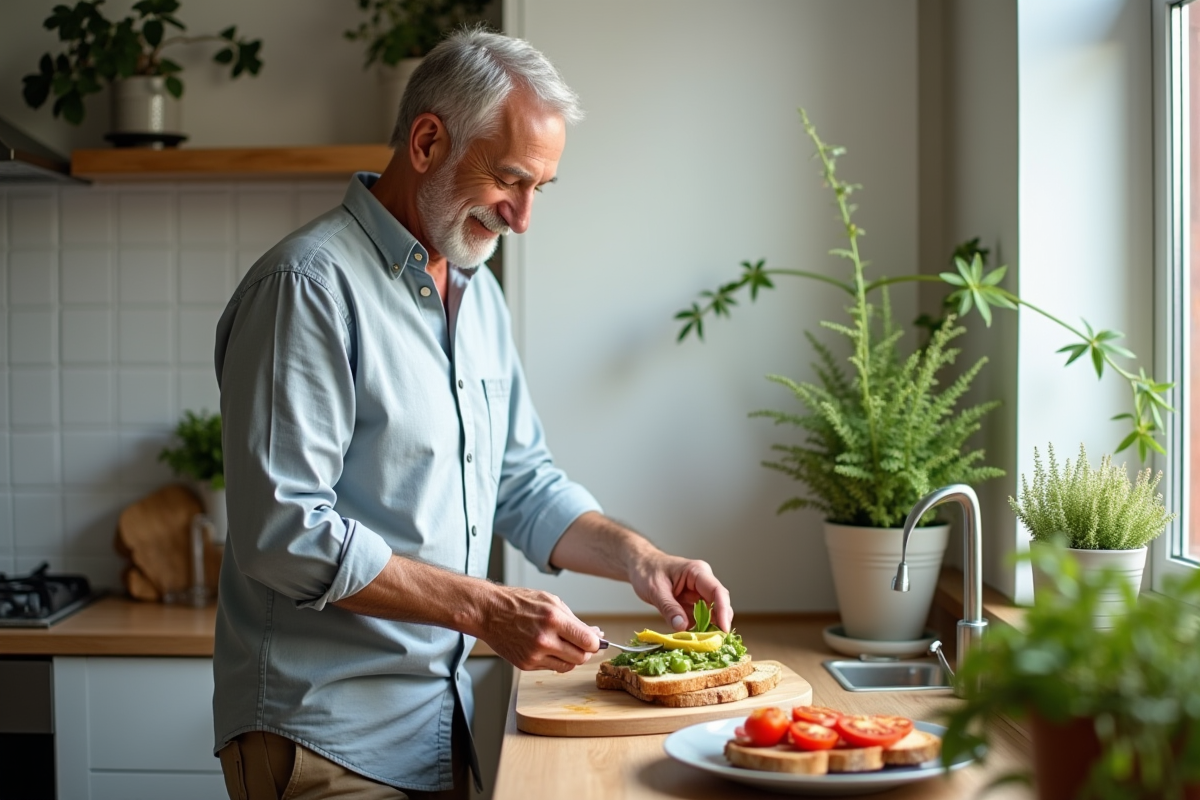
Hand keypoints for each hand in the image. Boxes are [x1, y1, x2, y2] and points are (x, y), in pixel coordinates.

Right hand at [479, 586, 600, 672]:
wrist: (489, 612)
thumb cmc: (519, 603)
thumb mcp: (551, 601)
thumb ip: (574, 620)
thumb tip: (595, 633)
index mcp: (554, 619)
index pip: (588, 642)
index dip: (596, 643)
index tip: (596, 641)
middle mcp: (545, 639)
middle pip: (581, 658)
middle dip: (586, 652)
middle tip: (583, 644)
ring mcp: (534, 655)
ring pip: (568, 666)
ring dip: (572, 657)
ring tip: (565, 645)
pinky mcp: (526, 664)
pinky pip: (551, 668)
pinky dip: (555, 659)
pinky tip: (549, 648)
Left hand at [627, 552, 732, 632]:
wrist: (639, 565)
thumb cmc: (647, 570)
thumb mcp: (655, 589)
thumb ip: (669, 608)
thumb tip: (682, 626)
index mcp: (697, 572)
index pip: (717, 591)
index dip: (723, 611)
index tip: (723, 629)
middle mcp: (702, 583)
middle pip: (719, 604)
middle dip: (718, 623)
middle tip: (714, 642)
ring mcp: (698, 594)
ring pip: (711, 614)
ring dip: (707, 629)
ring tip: (701, 643)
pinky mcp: (691, 604)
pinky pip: (699, 619)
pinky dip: (697, 629)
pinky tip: (692, 639)